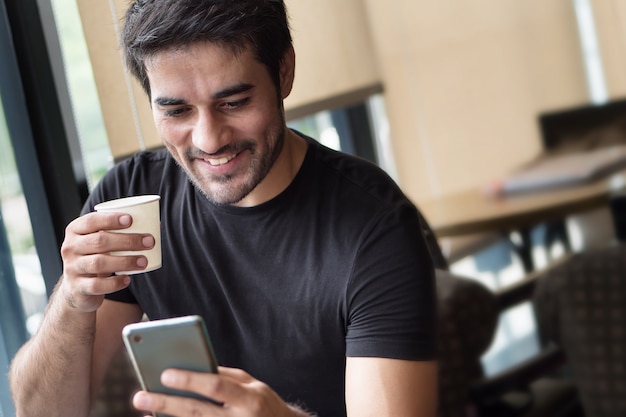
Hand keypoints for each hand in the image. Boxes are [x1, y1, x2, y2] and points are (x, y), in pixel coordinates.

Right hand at [59, 212, 154, 312]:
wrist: (77, 288)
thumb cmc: (95, 256)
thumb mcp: (100, 242)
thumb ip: (118, 231)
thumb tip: (156, 223)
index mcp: (75, 231)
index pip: (91, 221)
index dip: (110, 219)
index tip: (131, 220)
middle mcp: (70, 248)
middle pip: (99, 241)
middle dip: (127, 240)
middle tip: (149, 241)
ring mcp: (72, 268)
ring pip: (98, 263)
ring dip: (125, 261)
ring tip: (144, 261)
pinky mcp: (77, 287)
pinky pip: (97, 285)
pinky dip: (115, 283)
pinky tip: (128, 279)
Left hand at [132, 367, 310, 416]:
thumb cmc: (263, 405)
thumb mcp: (253, 386)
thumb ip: (226, 377)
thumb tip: (193, 368)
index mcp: (249, 399)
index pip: (217, 387)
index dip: (190, 380)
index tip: (165, 374)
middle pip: (196, 411)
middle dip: (166, 404)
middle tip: (140, 396)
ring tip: (145, 411)